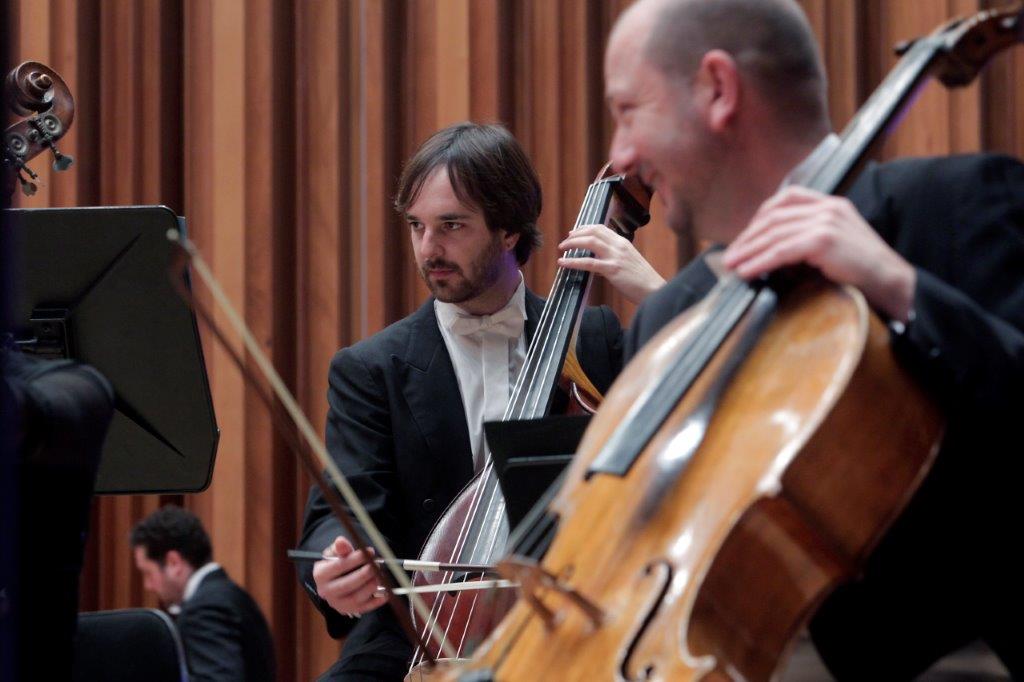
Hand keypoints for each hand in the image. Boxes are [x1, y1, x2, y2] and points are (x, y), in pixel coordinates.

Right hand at [312, 536, 385, 616]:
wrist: (334, 580)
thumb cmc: (336, 563)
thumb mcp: (335, 552)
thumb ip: (340, 547)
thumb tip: (341, 541)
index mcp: (320, 575)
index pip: (339, 566)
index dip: (356, 558)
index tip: (370, 551)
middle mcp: (326, 592)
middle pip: (348, 584)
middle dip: (365, 573)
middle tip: (377, 564)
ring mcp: (338, 604)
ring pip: (357, 598)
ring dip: (372, 585)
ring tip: (380, 574)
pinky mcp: (350, 610)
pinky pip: (366, 608)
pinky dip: (377, 600)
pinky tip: (385, 591)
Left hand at [558, 225, 664, 303]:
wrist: (653, 290)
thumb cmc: (641, 280)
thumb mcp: (627, 264)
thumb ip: (612, 259)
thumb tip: (594, 264)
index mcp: (623, 242)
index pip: (601, 228)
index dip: (584, 228)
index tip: (573, 233)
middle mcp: (619, 246)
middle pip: (593, 231)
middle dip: (576, 234)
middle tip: (564, 242)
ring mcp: (616, 257)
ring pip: (590, 242)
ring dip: (573, 243)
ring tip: (561, 249)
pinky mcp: (613, 269)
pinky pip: (589, 263)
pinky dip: (573, 262)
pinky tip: (563, 263)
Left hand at [722, 186, 915, 322]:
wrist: (893, 282)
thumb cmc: (863, 269)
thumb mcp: (836, 244)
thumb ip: (809, 238)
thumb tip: (772, 251)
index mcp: (831, 204)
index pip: (786, 199)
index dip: (760, 218)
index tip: (745, 237)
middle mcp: (827, 208)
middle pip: (774, 217)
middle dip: (748, 238)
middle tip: (731, 256)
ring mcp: (826, 222)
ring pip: (774, 234)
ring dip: (748, 251)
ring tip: (733, 265)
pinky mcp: (823, 241)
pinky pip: (781, 251)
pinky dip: (760, 262)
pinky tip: (748, 271)